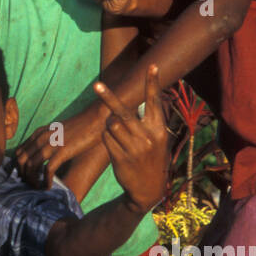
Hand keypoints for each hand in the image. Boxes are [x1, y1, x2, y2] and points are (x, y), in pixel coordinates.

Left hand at [14, 107, 101, 189]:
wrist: (96, 119)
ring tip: (37, 188)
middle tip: (29, 185)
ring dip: (32, 180)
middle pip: (21, 160)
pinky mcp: (62, 151)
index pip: (19, 152)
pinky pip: (47, 170)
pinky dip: (45, 181)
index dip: (19, 167)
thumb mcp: (58, 131)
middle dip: (23, 175)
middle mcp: (41, 137)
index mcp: (39, 133)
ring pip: (31, 166)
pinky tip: (49, 187)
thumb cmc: (80, 127)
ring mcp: (51, 144)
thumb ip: (48, 140)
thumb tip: (42, 155)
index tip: (25, 176)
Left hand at [94, 64, 168, 211]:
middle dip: (108, 97)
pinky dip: (107, 138)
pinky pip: (106, 138)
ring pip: (111, 124)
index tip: (152, 66)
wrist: (148, 189)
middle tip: (96, 84)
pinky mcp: (120, 157)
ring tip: (118, 134)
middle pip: (123, 111)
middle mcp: (148, 137)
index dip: (152, 83)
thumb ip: (148, 122)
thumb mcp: (157, 140)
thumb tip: (135, 101)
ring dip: (110, 125)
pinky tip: (116, 146)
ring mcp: (134, 148)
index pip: (155, 102)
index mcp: (159, 129)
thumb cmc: (151, 158)